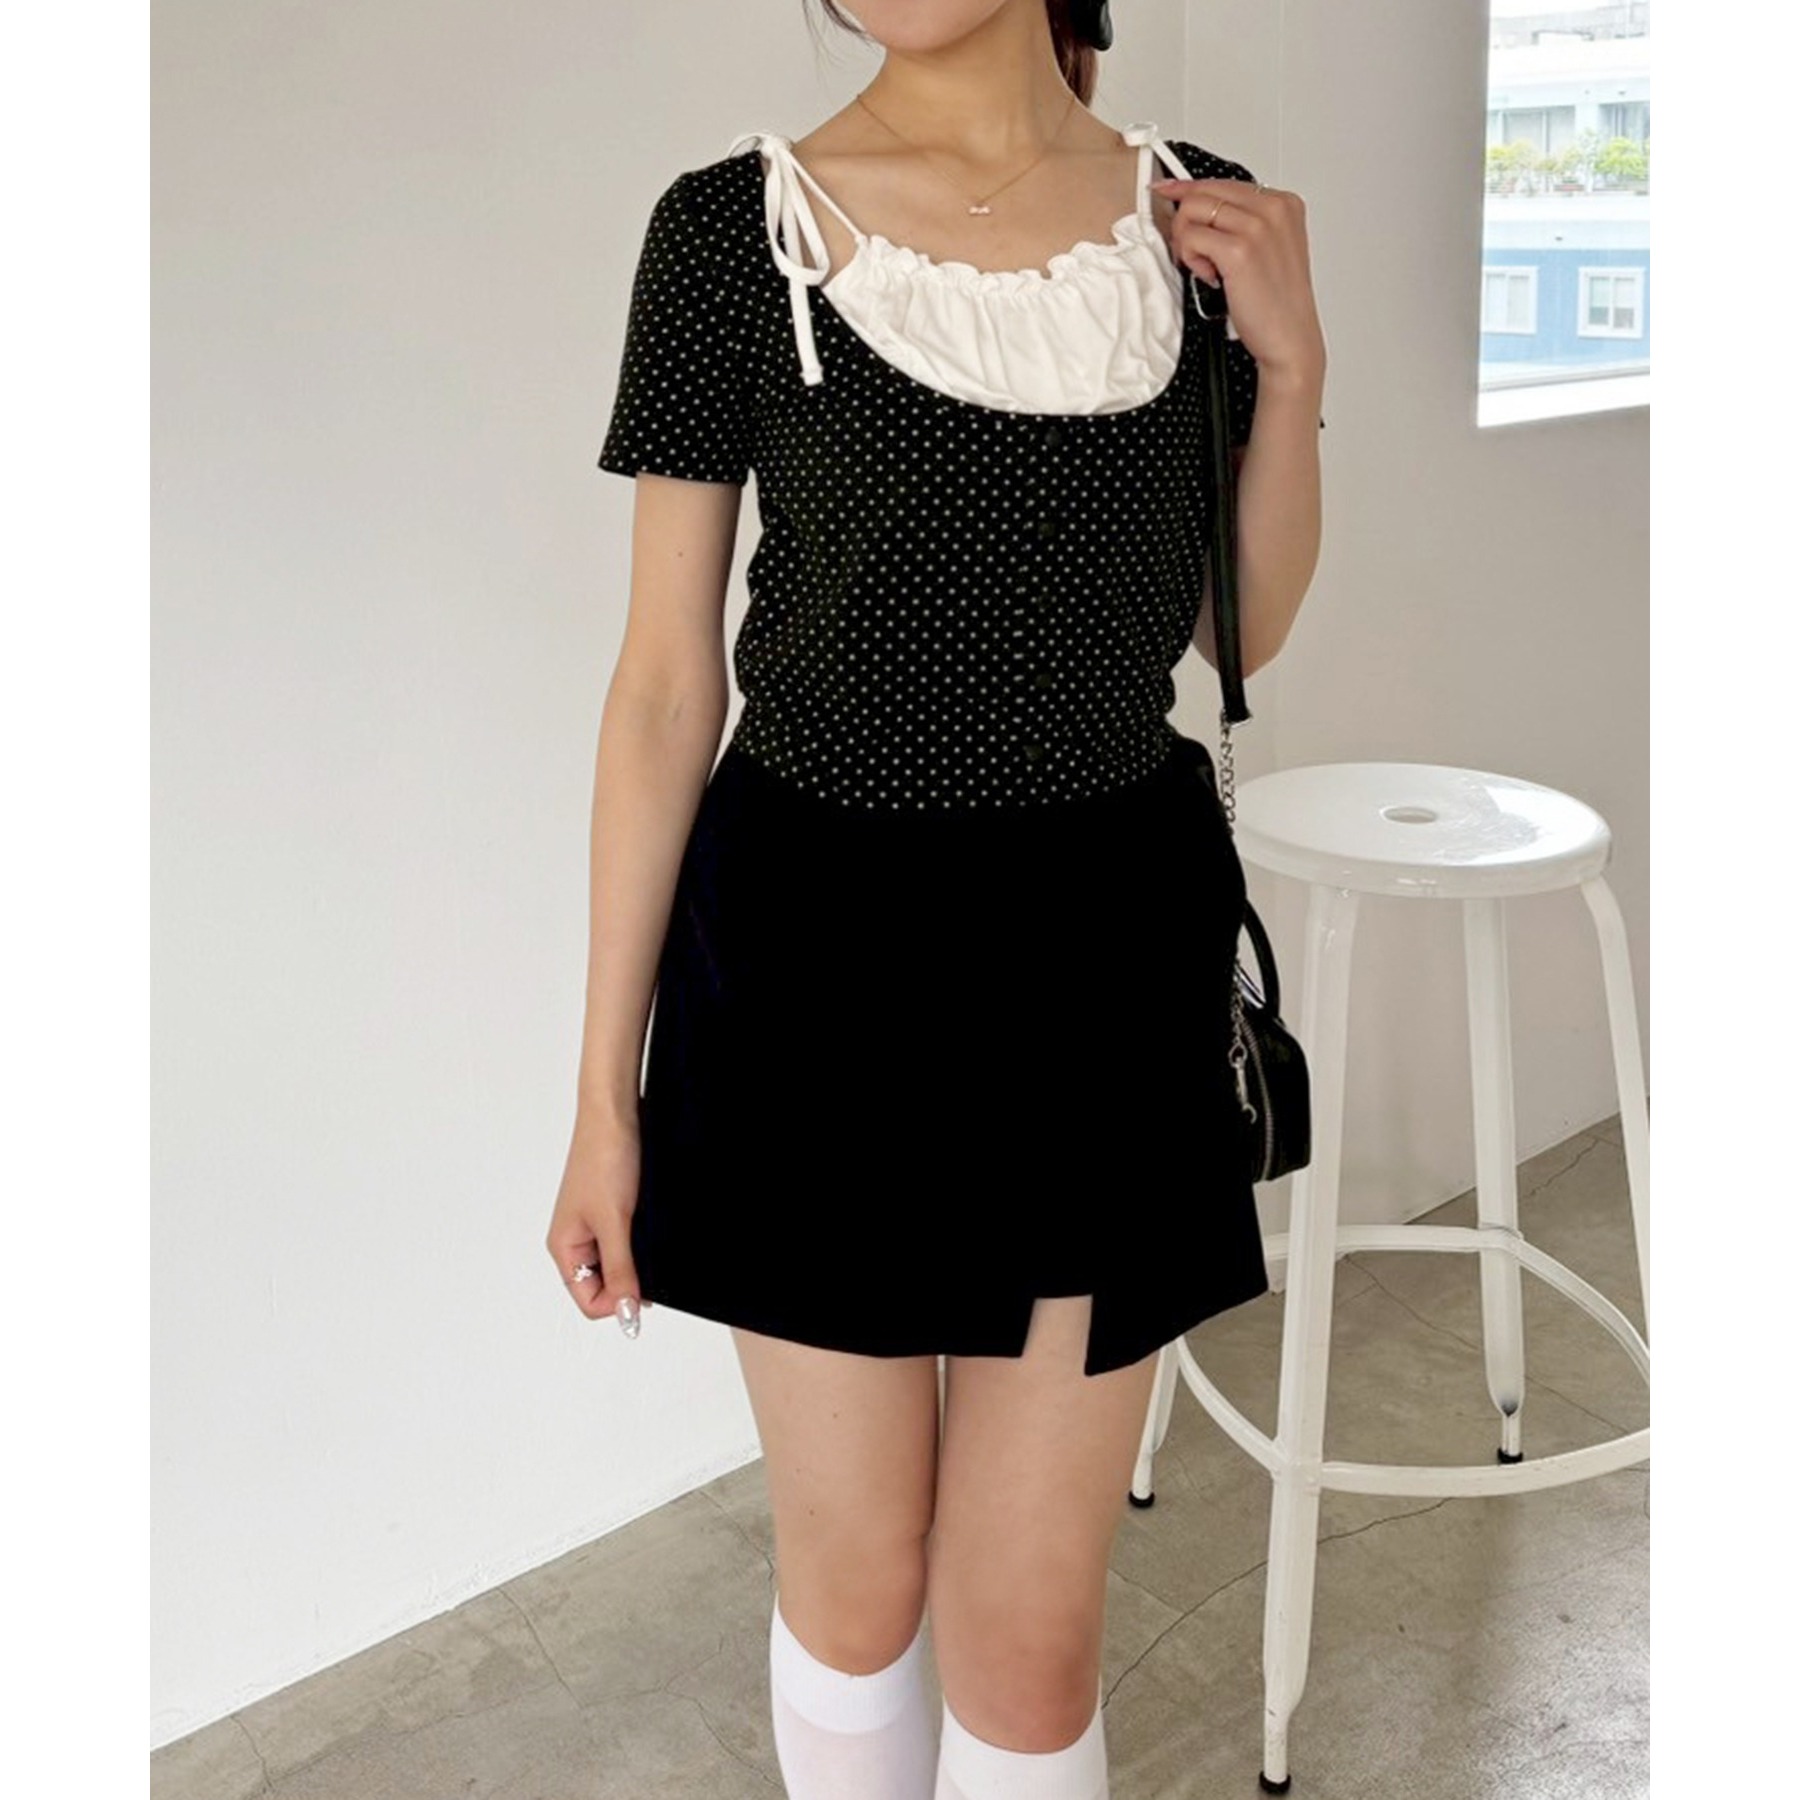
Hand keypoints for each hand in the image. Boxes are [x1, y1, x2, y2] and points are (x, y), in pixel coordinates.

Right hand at [545, 1108, 650, 1332]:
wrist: (615, 1114)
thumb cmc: (604, 1159)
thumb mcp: (616, 1222)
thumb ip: (621, 1270)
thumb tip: (626, 1314)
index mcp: (564, 1248)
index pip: (589, 1302)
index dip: (619, 1302)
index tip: (644, 1289)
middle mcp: (575, 1241)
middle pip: (603, 1287)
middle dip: (629, 1283)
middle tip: (651, 1260)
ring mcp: (593, 1226)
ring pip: (617, 1266)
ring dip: (636, 1262)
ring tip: (648, 1237)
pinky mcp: (611, 1211)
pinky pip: (625, 1243)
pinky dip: (640, 1244)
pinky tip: (651, 1229)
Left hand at [1148, 173, 1325, 384]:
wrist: (1290, 338)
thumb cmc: (1277, 303)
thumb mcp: (1269, 248)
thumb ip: (1244, 223)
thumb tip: (1202, 209)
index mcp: (1283, 203)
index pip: (1223, 182)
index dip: (1189, 189)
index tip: (1168, 190)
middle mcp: (1273, 208)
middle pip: (1204, 190)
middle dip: (1185, 221)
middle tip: (1190, 252)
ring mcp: (1257, 226)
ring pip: (1192, 209)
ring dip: (1187, 241)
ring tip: (1205, 267)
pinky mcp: (1239, 250)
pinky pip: (1192, 238)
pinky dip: (1192, 258)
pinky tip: (1210, 277)